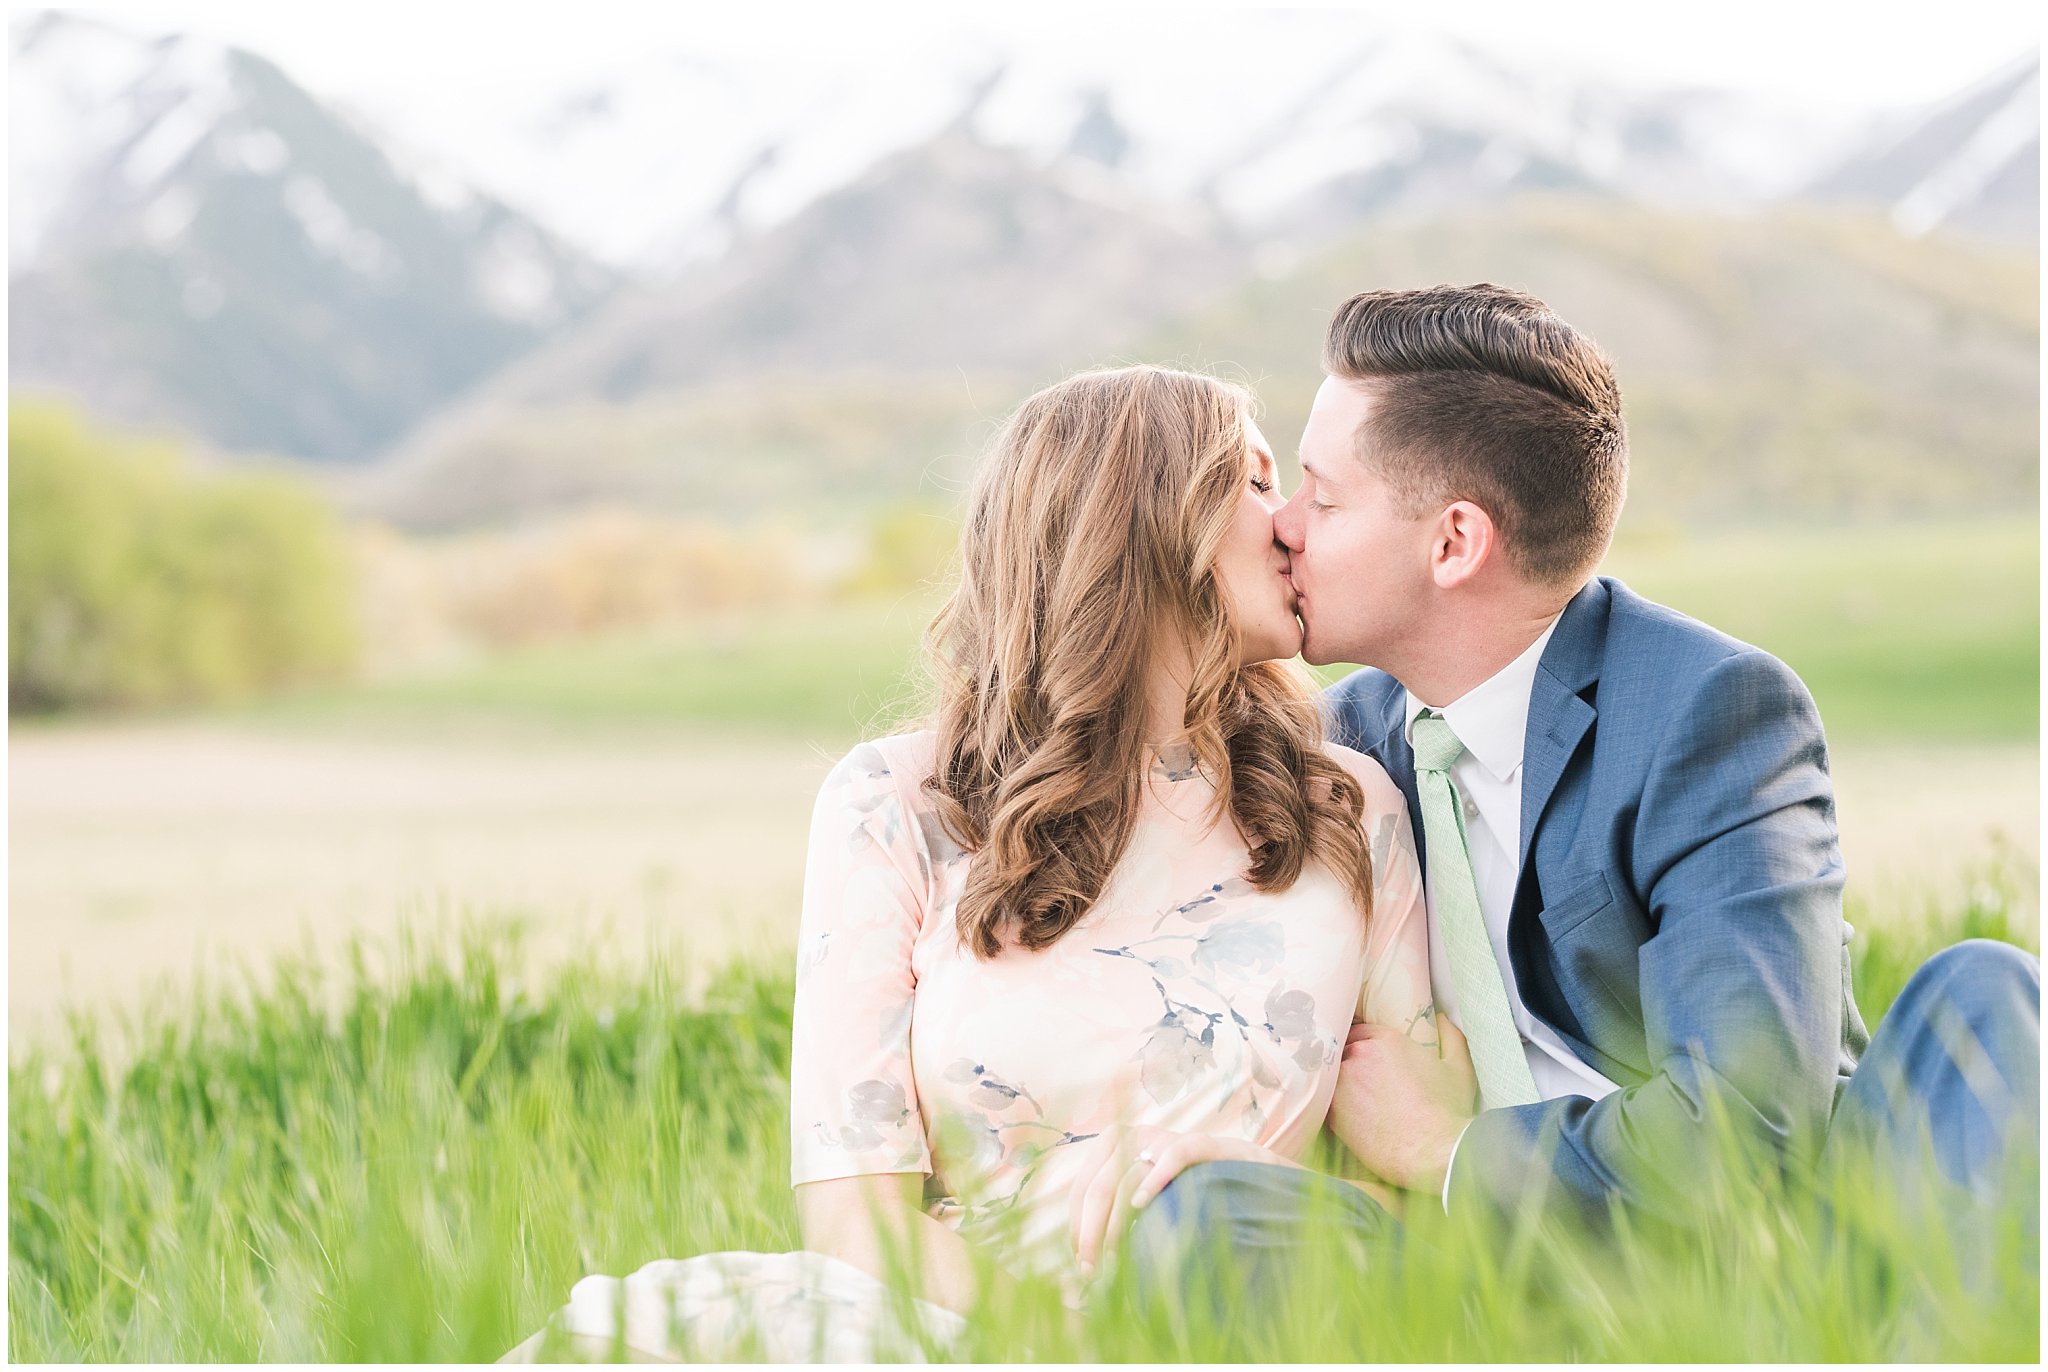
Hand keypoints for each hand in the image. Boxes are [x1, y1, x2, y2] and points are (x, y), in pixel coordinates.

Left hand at [1067, 1125, 1297, 1275]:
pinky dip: (1154, 1181)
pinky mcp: (1198, 1142)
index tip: (1080, 1262)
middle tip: (1091, 1270)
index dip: (1077, 1226)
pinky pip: (1172, 1157)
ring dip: (1115, 1224)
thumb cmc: (1180, 1188)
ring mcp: (1164, 1136)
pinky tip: (1141, 1205)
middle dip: (1089, 1233)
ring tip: (1113, 1257)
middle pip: (1098, 1187)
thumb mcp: (1138, 1192)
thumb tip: (1081, 1252)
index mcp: (1112, 1144)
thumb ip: (1111, 1210)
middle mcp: (1132, 1134)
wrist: (1239, 1168)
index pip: (1082, 1188)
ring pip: (1124, 1178)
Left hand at [1328, 1016, 1477, 1194]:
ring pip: (1329, 1074)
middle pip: (1341, 1049)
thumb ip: (1450, 1036)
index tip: (1363, 1054)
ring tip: (1349, 1097)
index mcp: (1386, 1041)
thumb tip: (1443, 1018)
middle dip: (1346, 1060)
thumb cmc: (1448, 1113)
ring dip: (1337, 1081)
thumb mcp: (1458, 1069)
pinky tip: (1344, 1114)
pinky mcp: (1332, 1112)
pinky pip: (1323, 1099)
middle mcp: (1359, 1056)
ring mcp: (1342, 1083)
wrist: (1433, 1153)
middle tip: (1356, 1078)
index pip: (1358, 1030)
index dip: (1360, 1042)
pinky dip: (1330, 1103)